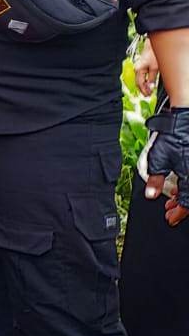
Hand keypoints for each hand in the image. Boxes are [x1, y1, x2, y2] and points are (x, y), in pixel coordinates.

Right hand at [135, 42, 160, 96]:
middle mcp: (136, 69)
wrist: (152, 47)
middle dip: (143, 89)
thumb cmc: (153, 55)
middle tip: (148, 95)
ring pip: (138, 80)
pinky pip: (140, 77)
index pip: (139, 83)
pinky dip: (143, 81)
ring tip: (148, 91)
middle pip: (138, 83)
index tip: (148, 95)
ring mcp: (137, 68)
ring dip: (143, 86)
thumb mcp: (155, 68)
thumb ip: (152, 78)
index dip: (144, 90)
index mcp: (138, 70)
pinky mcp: (140, 67)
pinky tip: (147, 84)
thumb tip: (150, 87)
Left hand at [144, 108, 188, 226]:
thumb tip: (151, 195)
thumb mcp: (158, 160)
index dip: (178, 213)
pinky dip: (187, 183)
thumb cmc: (175, 136)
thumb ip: (155, 180)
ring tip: (173, 198)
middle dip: (181, 206)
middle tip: (169, 210)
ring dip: (184, 195)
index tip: (170, 218)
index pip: (188, 205)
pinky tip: (181, 183)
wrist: (186, 117)